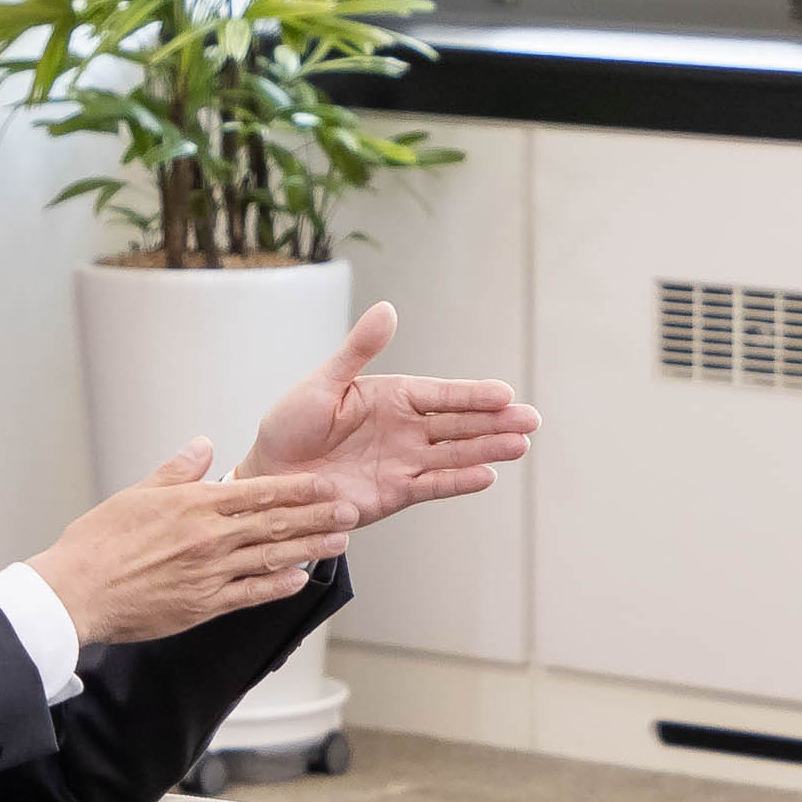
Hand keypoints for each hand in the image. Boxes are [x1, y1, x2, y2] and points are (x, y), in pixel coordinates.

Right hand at [27, 439, 355, 644]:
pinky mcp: (204, 605)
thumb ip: (177, 470)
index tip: (326, 486)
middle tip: (349, 511)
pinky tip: (301, 580)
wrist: (76, 590)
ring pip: (271, 557)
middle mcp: (209, 537)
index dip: (299, 489)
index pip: (259, 491)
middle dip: (317, 516)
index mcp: (194, 505)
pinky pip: (250, 594)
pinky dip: (278, 587)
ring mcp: (210, 573)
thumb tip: (203, 445)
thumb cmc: (98, 543)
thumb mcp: (137, 493)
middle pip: (275, 523)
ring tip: (340, 542)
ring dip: (310, 548)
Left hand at [237, 300, 538, 526]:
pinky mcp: (396, 492)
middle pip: (459, 424)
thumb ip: (358, 350)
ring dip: (487, 450)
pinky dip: (458, 482)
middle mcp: (406, 428)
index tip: (504, 393)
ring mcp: (404, 461)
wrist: (271, 476)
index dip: (472, 394)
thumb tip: (387, 309)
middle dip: (495, 422)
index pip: (441, 394)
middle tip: (531, 420)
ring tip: (520, 446)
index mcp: (392, 397)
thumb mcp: (323, 383)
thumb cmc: (290, 425)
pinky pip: (433, 485)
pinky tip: (486, 476)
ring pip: (455, 454)